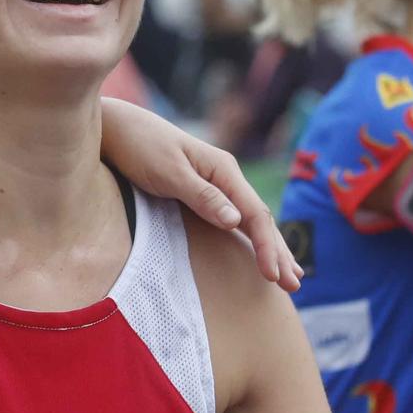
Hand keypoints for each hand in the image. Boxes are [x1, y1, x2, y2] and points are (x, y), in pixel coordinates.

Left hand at [100, 100, 302, 290]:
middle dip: (278, 252)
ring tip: (289, 275)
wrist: (118, 127)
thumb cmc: (140, 146)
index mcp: (224, 170)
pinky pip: (235, 218)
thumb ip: (202, 197)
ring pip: (251, 220)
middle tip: (294, 285)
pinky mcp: (202, 191)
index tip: (273, 275)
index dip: (267, 246)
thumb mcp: (169, 172)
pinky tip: (258, 251)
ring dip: (270, 247)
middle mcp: (226, 176)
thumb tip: (236, 221)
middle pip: (260, 218)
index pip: (255, 213)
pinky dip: (250, 237)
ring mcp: (216, 183)